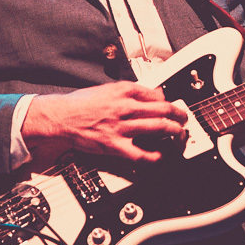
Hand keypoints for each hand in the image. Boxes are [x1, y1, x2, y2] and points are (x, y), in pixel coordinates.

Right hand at [21, 82, 189, 163]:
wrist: (61, 117)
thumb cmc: (81, 104)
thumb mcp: (107, 88)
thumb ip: (130, 91)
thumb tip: (152, 95)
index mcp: (123, 91)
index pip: (156, 94)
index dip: (168, 100)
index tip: (171, 105)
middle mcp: (125, 107)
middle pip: (162, 109)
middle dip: (178, 114)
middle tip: (184, 118)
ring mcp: (121, 127)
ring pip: (158, 128)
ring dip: (174, 131)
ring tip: (179, 134)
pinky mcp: (114, 145)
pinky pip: (141, 153)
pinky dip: (155, 156)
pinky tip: (161, 155)